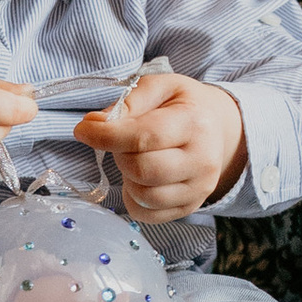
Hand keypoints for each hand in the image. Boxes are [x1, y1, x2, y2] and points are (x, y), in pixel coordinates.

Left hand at [74, 74, 245, 221]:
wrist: (219, 127)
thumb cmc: (183, 104)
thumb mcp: (160, 87)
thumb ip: (128, 102)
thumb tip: (93, 124)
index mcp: (195, 124)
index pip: (144, 137)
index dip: (106, 136)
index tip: (83, 130)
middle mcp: (203, 160)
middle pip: (142, 170)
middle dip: (118, 155)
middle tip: (118, 142)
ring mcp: (199, 189)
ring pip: (144, 196)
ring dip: (126, 178)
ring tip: (133, 159)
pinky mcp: (190, 207)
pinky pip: (147, 214)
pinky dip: (133, 198)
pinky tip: (138, 179)